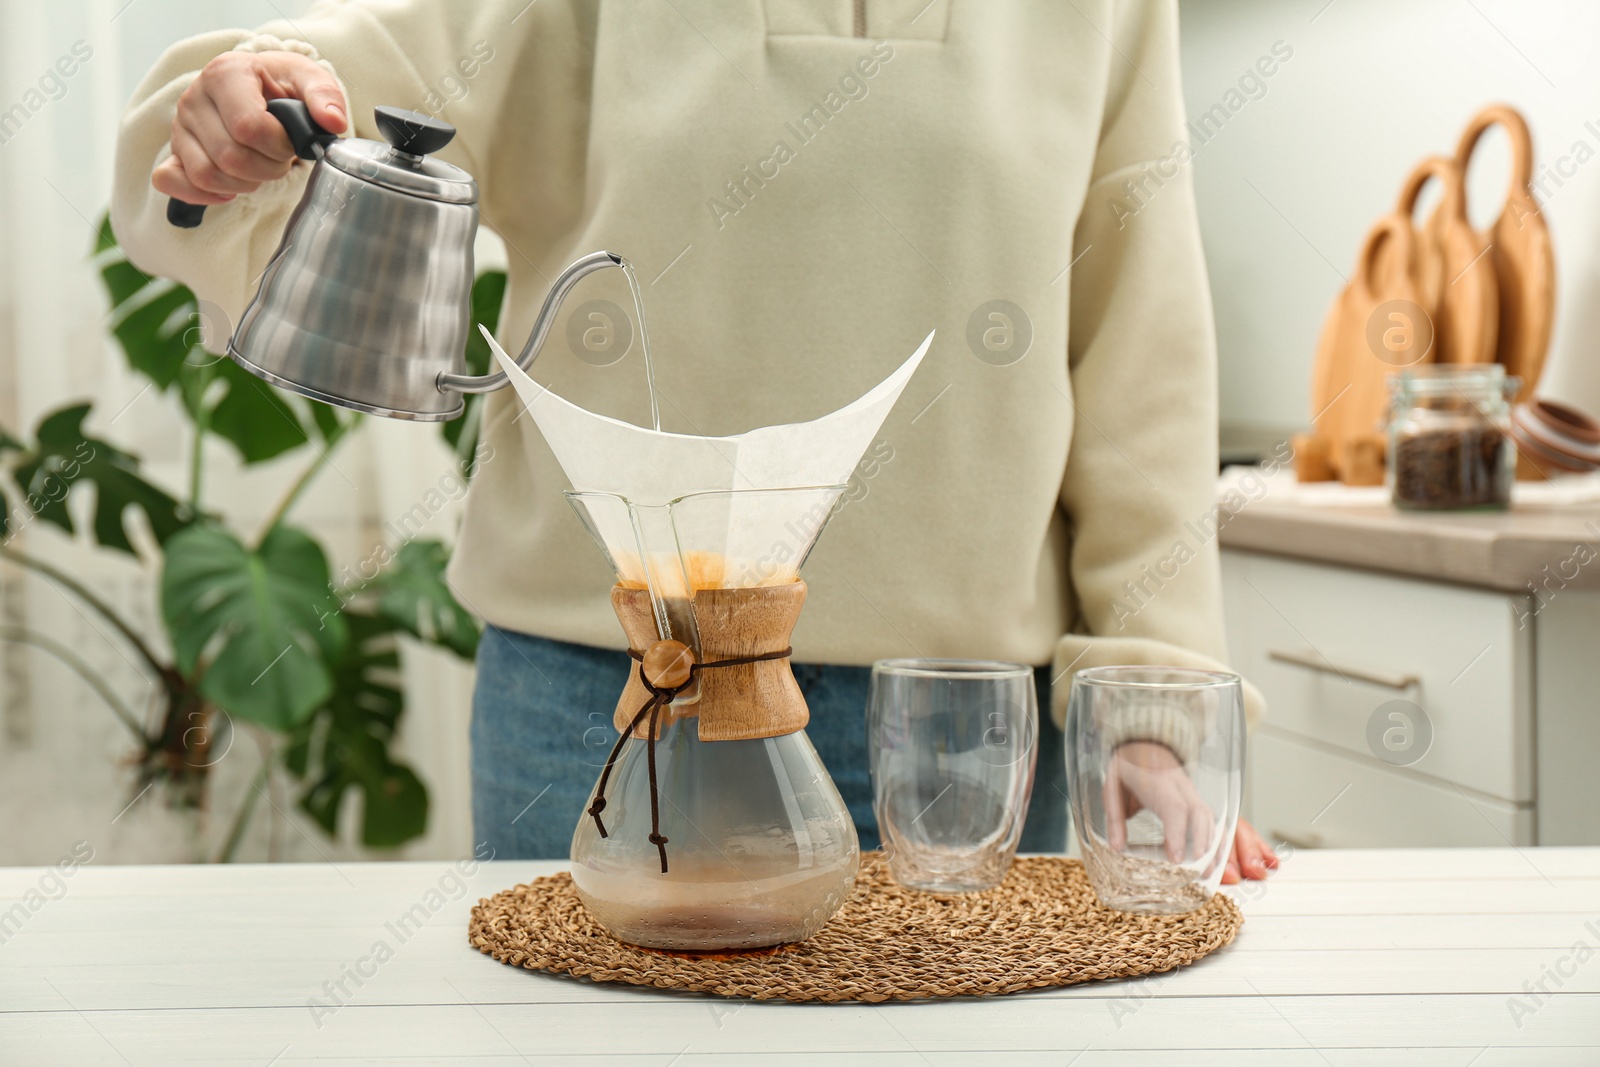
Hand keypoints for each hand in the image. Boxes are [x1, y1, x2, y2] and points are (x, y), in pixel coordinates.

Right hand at [152, 51, 346, 205]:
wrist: (259, 87)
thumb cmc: (281, 85)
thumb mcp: (308, 80)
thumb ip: (325, 97)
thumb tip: (333, 123)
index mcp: (226, 73)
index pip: (248, 127)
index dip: (278, 146)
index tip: (291, 142)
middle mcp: (195, 97)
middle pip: (230, 156)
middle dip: (267, 168)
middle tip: (280, 158)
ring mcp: (180, 125)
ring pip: (207, 175)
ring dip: (244, 184)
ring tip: (260, 167)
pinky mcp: (174, 149)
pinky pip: (171, 181)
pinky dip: (202, 194)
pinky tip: (230, 189)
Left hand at [1102, 742, 1278, 881]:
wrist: (1143, 741)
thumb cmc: (1128, 766)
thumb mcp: (1112, 787)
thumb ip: (1114, 817)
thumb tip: (1116, 847)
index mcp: (1158, 782)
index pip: (1174, 808)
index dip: (1178, 833)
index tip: (1176, 857)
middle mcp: (1180, 786)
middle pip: (1199, 813)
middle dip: (1201, 843)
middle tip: (1198, 869)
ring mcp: (1191, 791)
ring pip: (1209, 815)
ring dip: (1212, 843)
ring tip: (1210, 870)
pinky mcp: (1195, 797)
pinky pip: (1211, 817)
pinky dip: (1215, 838)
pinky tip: (1216, 856)